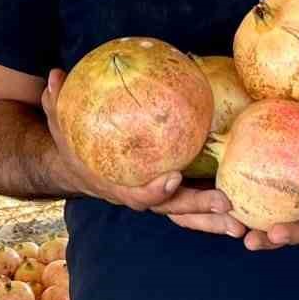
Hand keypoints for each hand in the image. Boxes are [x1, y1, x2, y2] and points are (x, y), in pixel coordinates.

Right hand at [41, 69, 242, 239]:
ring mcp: (159, 198)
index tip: (173, 176)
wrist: (80, 170)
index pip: (139, 196)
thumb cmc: (74, 146)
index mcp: (119, 188)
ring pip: (189, 215)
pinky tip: (243, 207)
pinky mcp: (173, 193)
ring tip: (242, 224)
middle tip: (226, 204)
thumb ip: (57, 104)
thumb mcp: (60, 126)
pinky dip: (215, 209)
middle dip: (199, 211)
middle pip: (173, 211)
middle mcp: (142, 198)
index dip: (156, 191)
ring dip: (214, 221)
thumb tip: (54, 75)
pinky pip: (195, 203)